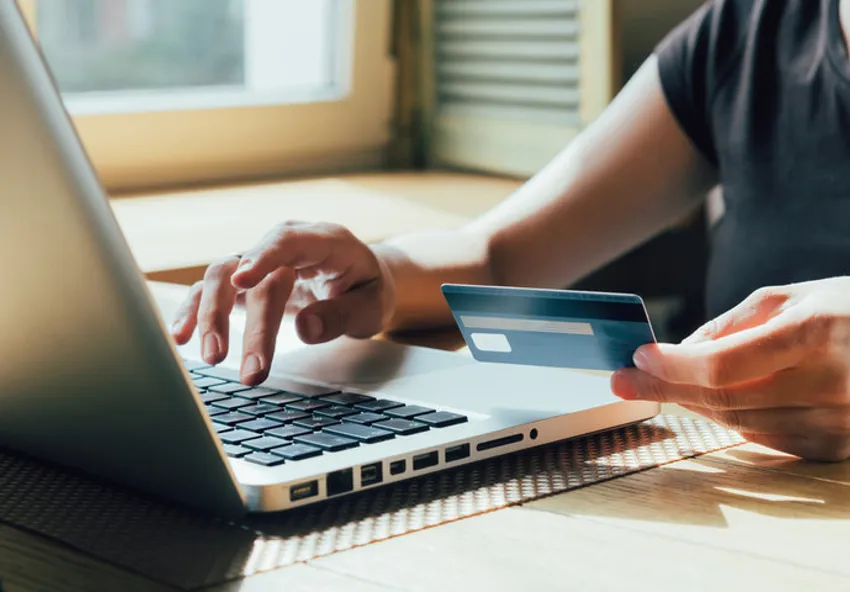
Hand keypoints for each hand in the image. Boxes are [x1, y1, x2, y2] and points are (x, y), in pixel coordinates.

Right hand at [170, 221, 394, 384]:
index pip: (288, 240)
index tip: (243, 280)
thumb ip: (342, 315)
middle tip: (251, 370)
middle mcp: (286, 244)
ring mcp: (261, 260)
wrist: (362, 282)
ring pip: (222, 276)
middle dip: (247, 321)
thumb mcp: (372, 306)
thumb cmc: (367, 291)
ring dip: (212, 315)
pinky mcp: (246, 280)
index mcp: (325, 241)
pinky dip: (195, 311)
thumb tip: (305, 329)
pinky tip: (181, 336)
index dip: (264, 256)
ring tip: (212, 357)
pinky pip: (213, 290)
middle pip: (251, 269)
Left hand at [611, 278, 849, 461]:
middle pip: (724, 399)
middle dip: (665, 388)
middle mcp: (829, 383)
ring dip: (693, 404)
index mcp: (815, 333)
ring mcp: (837, 422)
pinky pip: (764, 438)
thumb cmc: (848, 312)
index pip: (724, 365)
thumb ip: (732, 324)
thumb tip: (681, 352)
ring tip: (662, 385)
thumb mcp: (792, 297)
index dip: (674, 366)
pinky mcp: (836, 446)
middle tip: (624, 381)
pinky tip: (709, 401)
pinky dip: (731, 419)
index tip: (639, 357)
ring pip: (738, 422)